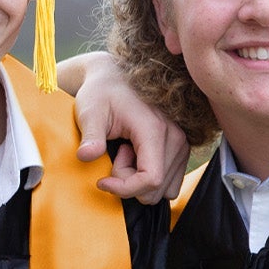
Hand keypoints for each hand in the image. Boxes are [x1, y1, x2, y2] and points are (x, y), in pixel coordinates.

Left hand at [64, 51, 188, 203]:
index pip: (151, 179)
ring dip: (138, 179)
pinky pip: (168, 182)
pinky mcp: (181, 149)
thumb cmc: (101, 94)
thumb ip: (90, 136)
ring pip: (162, 188)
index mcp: (155, 130)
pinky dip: (148, 177)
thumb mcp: (90, 112)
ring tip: (124, 151)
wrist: (114, 79)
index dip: (124, 188)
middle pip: (156, 187)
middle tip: (116, 153)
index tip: (102, 181)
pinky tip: (135, 155)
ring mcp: (182, 144)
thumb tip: (86, 156)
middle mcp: (176, 137)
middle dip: (129, 182)